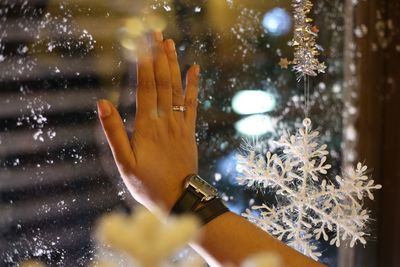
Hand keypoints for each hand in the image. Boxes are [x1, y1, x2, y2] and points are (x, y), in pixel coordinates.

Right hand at [97, 32, 199, 210]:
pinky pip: (191, 104)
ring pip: (177, 89)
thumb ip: (114, 132)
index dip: (144, 65)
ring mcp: (180, 125)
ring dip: (174, 65)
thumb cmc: (147, 183)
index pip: (145, 89)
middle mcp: (165, 121)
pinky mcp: (189, 131)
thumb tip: (102, 103)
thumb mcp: (124, 163)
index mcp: (147, 127)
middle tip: (156, 33)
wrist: (179, 198)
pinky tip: (194, 69)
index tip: (142, 44)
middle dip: (158, 57)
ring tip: (170, 43)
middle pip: (162, 83)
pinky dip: (193, 85)